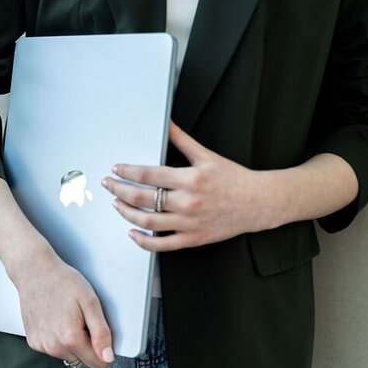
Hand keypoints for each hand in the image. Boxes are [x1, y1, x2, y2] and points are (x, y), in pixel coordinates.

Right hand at [7, 245, 114, 367]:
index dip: (102, 348)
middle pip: (83, 360)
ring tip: (66, 316)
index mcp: (71, 339)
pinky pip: (53, 349)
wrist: (34, 271)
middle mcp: (53, 347)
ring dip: (71, 341)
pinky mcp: (32, 342)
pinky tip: (54, 319)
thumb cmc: (63, 282)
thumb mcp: (90, 302)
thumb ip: (101, 333)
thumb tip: (108, 358)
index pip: (98, 364)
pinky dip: (57, 338)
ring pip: (68, 355)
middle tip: (80, 319)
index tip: (96, 330)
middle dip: (86, 343)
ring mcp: (41, 345)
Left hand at [101, 119, 274, 250]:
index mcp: (190, 178)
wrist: (259, 202)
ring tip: (117, 204)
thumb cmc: (234, 178)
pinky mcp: (193, 239)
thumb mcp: (207, 155)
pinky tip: (132, 233)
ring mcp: (189, 223)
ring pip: (147, 221)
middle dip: (118, 190)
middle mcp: (188, 202)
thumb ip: (182, 140)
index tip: (115, 169)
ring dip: (126, 213)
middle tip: (108, 184)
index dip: (126, 171)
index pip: (148, 175)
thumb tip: (166, 123)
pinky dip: (143, 241)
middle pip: (142, 197)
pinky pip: (162, 244)